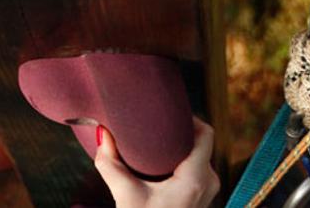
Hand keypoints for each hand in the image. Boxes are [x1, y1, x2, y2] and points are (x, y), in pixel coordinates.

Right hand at [95, 117, 220, 207]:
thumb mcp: (125, 196)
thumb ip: (110, 163)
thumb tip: (100, 133)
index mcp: (195, 178)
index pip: (206, 133)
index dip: (190, 117)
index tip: (169, 112)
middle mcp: (208, 183)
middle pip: (201, 142)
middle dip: (180, 130)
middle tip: (158, 122)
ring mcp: (208, 191)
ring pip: (198, 156)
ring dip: (179, 147)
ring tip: (157, 140)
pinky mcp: (201, 197)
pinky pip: (197, 168)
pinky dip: (181, 161)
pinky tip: (162, 160)